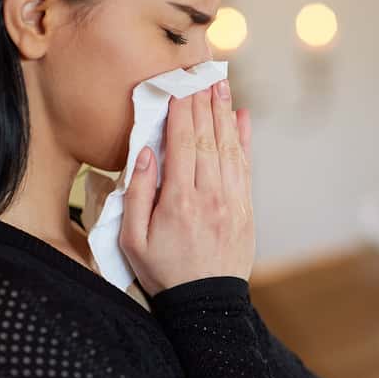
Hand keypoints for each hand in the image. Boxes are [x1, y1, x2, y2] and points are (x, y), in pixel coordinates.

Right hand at [119, 79, 253, 296]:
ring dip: (224, 113)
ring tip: (220, 85)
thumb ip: (137, 194)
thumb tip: (146, 152)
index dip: (181, 112)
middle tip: (203, 73)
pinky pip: (246, 167)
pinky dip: (244, 140)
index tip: (180, 87)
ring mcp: (232, 201)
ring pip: (229, 148)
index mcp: (179, 202)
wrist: (205, 304)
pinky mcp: (245, 209)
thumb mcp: (133, 239)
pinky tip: (241, 118)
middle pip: (208, 139)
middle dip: (204, 103)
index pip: (181, 144)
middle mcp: (210, 196)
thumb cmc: (163, 271)